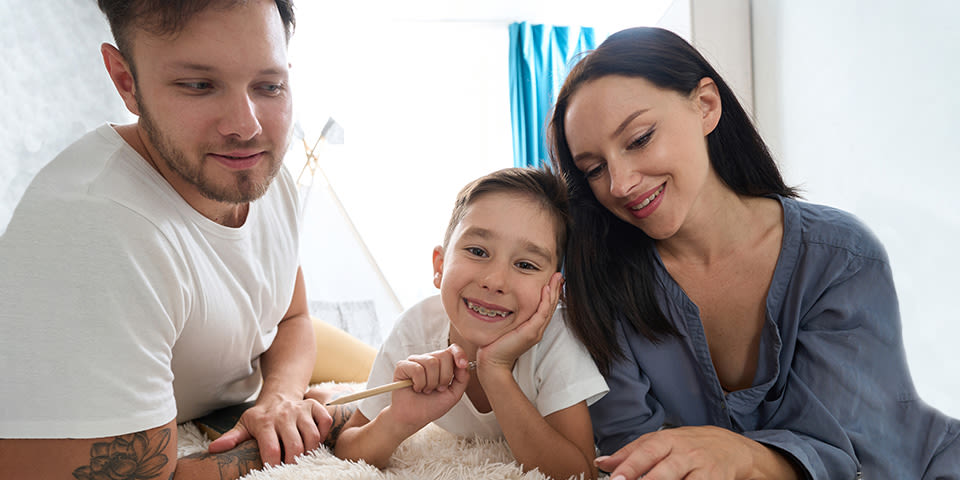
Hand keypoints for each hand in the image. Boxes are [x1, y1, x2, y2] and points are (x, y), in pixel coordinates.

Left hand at [207, 394, 332, 465]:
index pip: (272, 449)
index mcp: (264, 422)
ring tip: (302, 458)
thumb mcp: (244, 425)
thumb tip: (214, 449)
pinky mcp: (314, 407)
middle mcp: (284, 414)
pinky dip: (324, 434)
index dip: (274, 465)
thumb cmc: (261, 416)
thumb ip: (232, 438)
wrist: (279, 395)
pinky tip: (314, 441)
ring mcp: (300, 410)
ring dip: (309, 451)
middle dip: (293, 462)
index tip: (273, 472)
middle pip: (294, 446)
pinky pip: (325, 422)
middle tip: (290, 469)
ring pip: (312, 436)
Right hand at [386, 343, 470, 429]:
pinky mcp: (402, 366)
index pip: (452, 350)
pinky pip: (417, 369)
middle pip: (444, 356)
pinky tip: (416, 388)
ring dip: (431, 383)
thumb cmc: (431, 406)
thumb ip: (462, 379)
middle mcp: (428, 359)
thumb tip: (464, 365)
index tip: (462, 364)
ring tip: (426, 390)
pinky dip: (419, 383)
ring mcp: (415, 361)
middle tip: (437, 388)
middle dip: (444, 377)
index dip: (459, 354)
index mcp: (441, 364)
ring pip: (431, 362)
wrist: (414, 418)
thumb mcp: (453, 394)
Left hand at [476, 272, 562, 371]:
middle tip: (559, 275)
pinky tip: (546, 289)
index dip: (550, 294)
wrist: (493, 362)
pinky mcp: (531, 332)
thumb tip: (505, 303)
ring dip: (554, 291)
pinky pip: (541, 313)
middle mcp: (537, 329)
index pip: (545, 308)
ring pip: (549, 308)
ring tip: (557, 278)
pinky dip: (545, 301)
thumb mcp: (505, 327)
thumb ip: (510, 317)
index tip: (552, 280)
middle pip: (551, 306)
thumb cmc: (496, 345)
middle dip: (556, 289)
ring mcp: (536, 331)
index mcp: (533, 328)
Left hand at [596, 425, 792, 479]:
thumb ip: (632, 453)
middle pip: (663, 468)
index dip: (629, 464)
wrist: (732, 448)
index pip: (646, 450)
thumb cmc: (690, 445)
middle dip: (645, 479)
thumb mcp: (662, 442)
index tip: (615, 477)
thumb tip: (603, 463)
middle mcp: (684, 452)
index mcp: (668, 439)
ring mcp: (700, 468)